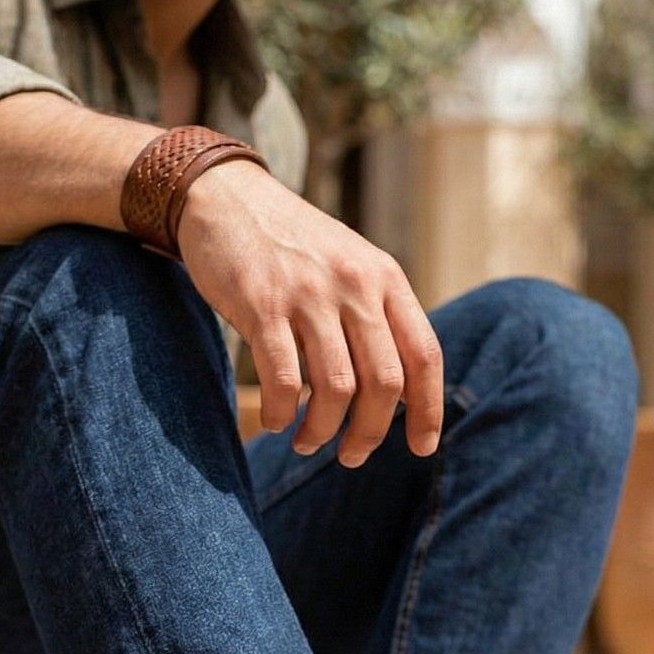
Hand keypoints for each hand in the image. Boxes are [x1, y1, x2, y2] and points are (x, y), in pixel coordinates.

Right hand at [177, 161, 442, 467]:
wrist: (225, 197)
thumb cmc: (292, 247)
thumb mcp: (351, 266)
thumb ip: (379, 318)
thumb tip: (401, 396)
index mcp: (385, 278)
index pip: (425, 355)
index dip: (428, 410)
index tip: (421, 448)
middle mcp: (354, 284)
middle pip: (384, 383)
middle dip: (369, 433)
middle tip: (350, 457)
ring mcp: (309, 293)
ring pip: (336, 389)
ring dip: (322, 431)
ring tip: (308, 442)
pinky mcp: (262, 304)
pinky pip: (284, 381)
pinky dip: (282, 413)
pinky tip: (276, 420)